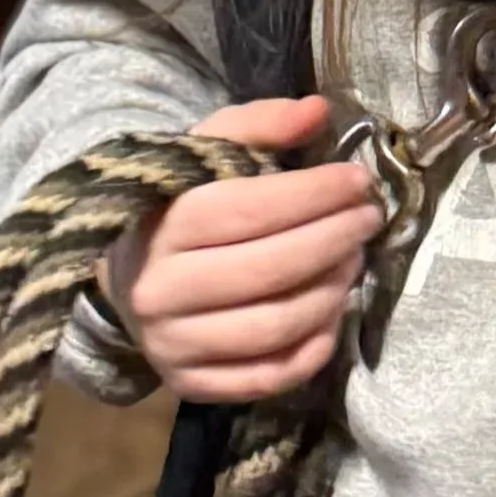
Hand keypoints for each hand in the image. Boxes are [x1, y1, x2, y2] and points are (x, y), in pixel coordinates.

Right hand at [102, 94, 381, 403]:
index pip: (251, 209)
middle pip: (268, 271)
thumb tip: (317, 110)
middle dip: (333, 240)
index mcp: (164, 226)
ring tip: (354, 260)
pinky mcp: (189, 385)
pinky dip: (314, 348)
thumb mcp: (207, 151)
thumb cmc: (180, 205)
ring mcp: (173, 346)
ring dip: (330, 292)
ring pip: (273, 327)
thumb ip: (261, 124)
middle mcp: (161, 291)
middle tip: (368, 219)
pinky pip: (267, 377)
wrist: (127, 277)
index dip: (314, 194)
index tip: (357, 180)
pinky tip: (334, 311)